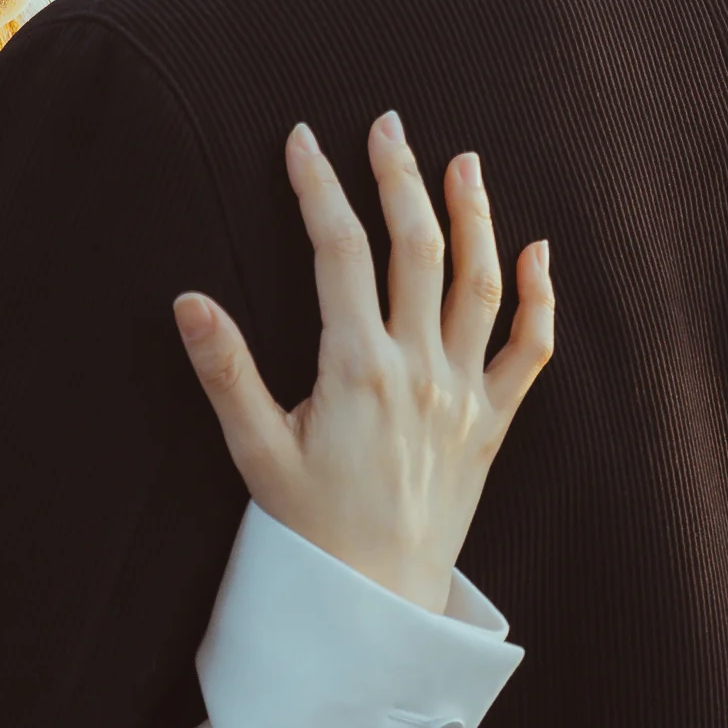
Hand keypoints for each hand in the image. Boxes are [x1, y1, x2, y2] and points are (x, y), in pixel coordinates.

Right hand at [174, 117, 553, 609]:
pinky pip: (530, 351)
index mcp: (357, 368)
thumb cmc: (309, 532)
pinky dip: (539, 297)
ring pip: (478, 282)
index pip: (339, 252)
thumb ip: (226, 372)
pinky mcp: (492, 423)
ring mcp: (463, 393)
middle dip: (399, 177)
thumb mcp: (256, 453)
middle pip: (415, 247)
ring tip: (463, 161)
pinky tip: (537, 251)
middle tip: (387, 124)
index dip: (320, 188)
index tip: (303, 141)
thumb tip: (189, 301)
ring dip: (473, 215)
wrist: (376, 604)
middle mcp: (419, 369)